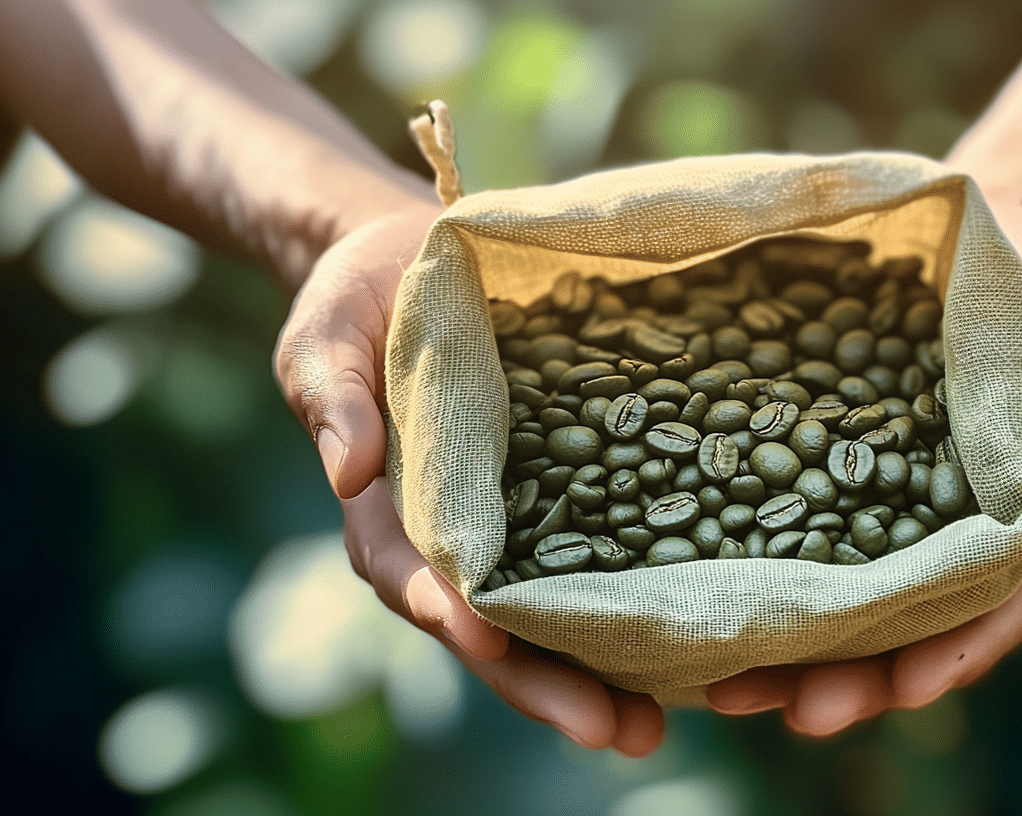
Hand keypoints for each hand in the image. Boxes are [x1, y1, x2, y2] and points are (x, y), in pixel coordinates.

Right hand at [273, 204, 665, 755]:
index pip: (410, 574)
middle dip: (544, 684)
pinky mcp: (570, 497)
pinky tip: (692, 642)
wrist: (420, 266)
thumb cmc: (361, 301)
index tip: (487, 641)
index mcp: (389, 509)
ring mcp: (515, 525)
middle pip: (493, 627)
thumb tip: (346, 471)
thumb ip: (333, 394)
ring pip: (552, 615)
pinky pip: (601, 557)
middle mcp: (456, 537)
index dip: (446, 610)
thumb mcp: (329, 333)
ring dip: (599, 673)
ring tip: (655, 723)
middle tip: (610, 731)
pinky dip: (635, 602)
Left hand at [705, 199, 1021, 734]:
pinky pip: (803, 535)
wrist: (975, 234)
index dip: (957, 651)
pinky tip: (707, 604)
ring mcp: (892, 506)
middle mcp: (951, 527)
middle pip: (912, 625)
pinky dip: (765, 577)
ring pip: (851, 600)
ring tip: (732, 693)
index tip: (908, 691)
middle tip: (801, 713)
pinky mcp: (838, 472)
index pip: (999, 602)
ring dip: (798, 652)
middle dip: (860, 678)